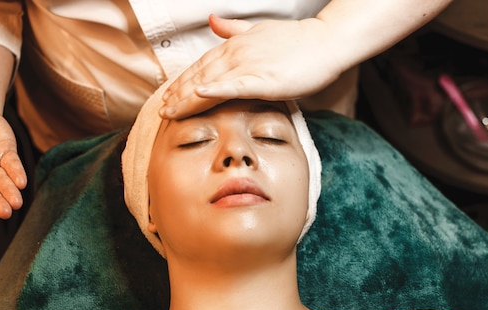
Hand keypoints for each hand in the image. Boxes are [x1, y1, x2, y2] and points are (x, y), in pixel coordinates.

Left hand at [160, 15, 344, 118]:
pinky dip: (216, 89)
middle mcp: (236, 54)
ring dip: (187, 98)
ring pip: (210, 83)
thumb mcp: (259, 31)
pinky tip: (200, 94)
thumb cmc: (296, 40)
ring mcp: (248, 65)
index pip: (201, 66)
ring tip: (170, 111)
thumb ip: (233, 30)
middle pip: (199, 76)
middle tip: (162, 111)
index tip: (168, 96)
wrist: (325, 41)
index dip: (182, 82)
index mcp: (234, 45)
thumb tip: (213, 20)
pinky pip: (235, 85)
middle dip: (178, 95)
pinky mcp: (263, 78)